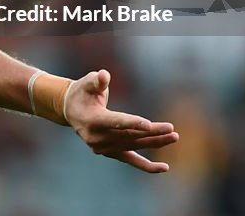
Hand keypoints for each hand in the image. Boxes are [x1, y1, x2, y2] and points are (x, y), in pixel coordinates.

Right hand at [64, 69, 178, 172]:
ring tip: (174, 137)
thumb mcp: (86, 82)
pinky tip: (164, 168)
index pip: (115, 122)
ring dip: (154, 142)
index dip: (132, 123)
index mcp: (91, 120)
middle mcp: (96, 138)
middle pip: (129, 135)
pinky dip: (147, 166)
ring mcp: (103, 148)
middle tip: (171, 129)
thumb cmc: (82, 92)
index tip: (149, 125)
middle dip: (152, 133)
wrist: (71, 110)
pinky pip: (131, 160)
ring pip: (133, 146)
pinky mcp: (110, 153)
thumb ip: (96, 80)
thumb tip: (103, 76)